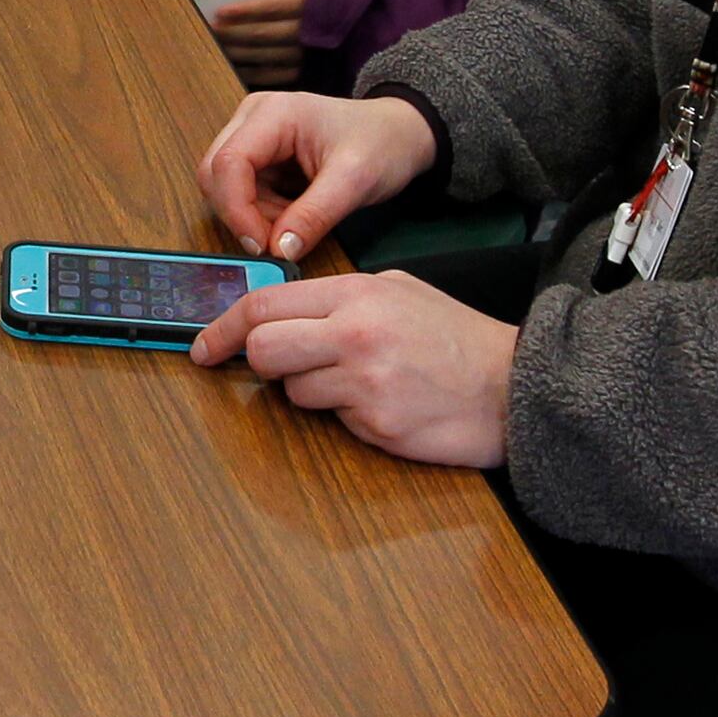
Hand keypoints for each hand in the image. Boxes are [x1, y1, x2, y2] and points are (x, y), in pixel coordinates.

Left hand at [189, 270, 517, 468]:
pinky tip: (382, 403)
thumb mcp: (399, 292)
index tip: (204, 346)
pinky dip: (346, 415)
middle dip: (259, 362)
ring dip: (310, 391)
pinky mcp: (375, 424)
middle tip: (283, 366)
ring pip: (293, 391)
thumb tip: (282, 313)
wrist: (513, 385)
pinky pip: (332, 421)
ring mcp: (364, 382)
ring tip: (358, 382)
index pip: (264, 304)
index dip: (223, 327)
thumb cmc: (456, 339)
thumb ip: (339, 299)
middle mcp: (354, 334)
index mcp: (357, 294)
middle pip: (262, 349)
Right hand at [199, 91, 438, 263]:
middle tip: (279, 240)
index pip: (228, 162)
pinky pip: (241, 193)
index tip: (263, 246)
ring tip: (297, 222)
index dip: (236, 209)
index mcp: (273, 113)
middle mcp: (252, 119)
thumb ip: (315, 215)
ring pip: (224, 188)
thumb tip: (280, 250)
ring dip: (253, 217)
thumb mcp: (355, 181)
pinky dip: (262, 214)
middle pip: (215, 174)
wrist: (399, 133)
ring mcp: (252, 136)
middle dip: (242, 215)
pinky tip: (294, 214)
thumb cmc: (382, 144)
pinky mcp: (258, 155)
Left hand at [210, 0, 315, 87]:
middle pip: (263, 34)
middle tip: (208, 28)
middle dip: (232, 32)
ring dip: (236, 52)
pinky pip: (271, 75)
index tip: (221, 10)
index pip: (272, 6)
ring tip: (213, 45)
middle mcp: (308, 29)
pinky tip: (231, 65)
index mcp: (308, 1)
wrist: (354, 23)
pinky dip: (248, 72)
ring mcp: (306, 54)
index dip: (245, 10)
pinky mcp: (303, 71)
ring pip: (264, 56)